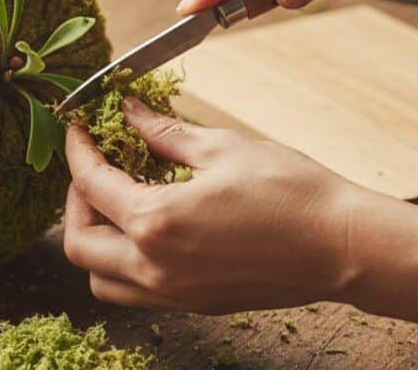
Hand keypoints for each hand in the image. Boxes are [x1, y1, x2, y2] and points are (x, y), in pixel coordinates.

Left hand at [62, 97, 365, 314]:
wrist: (343, 247)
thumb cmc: (292, 193)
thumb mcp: (222, 148)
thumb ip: (163, 133)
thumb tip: (129, 112)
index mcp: (157, 223)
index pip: (90, 185)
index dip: (77, 150)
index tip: (79, 129)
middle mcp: (155, 269)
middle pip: (78, 246)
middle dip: (75, 202)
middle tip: (95, 168)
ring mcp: (174, 294)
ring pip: (101, 279)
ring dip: (95, 240)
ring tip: (119, 202)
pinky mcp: (195, 304)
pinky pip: (136, 291)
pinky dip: (125, 261)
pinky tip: (152, 226)